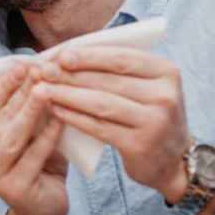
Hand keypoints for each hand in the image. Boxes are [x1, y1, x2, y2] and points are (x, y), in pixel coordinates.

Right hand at [0, 64, 69, 214]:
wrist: (44, 211)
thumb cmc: (38, 165)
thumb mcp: (28, 135)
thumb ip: (27, 112)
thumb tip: (40, 73)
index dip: (4, 85)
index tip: (21, 64)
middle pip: (1, 119)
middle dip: (20, 93)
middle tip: (38, 70)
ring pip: (13, 137)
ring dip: (29, 111)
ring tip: (46, 89)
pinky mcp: (13, 189)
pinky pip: (33, 156)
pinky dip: (48, 136)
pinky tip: (61, 118)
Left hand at [36, 45, 188, 200]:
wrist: (172, 160)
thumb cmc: (148, 113)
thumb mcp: (145, 86)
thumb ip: (116, 69)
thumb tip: (66, 54)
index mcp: (166, 72)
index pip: (122, 58)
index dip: (89, 56)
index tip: (61, 55)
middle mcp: (165, 95)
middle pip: (108, 80)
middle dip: (71, 75)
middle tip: (43, 71)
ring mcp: (155, 122)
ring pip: (101, 103)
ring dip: (67, 95)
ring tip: (43, 90)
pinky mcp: (139, 145)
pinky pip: (99, 127)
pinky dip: (74, 117)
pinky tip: (56, 110)